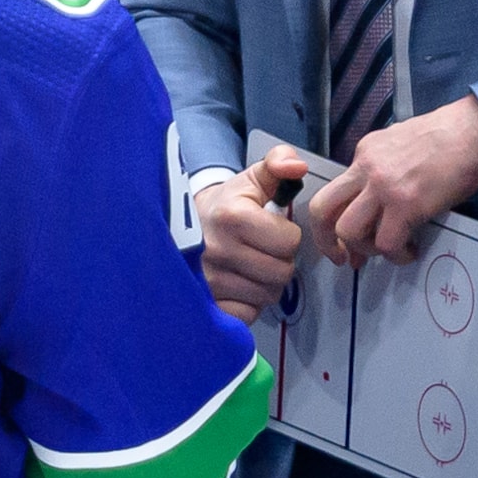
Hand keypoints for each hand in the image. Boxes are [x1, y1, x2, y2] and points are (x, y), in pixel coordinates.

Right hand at [196, 146, 307, 322]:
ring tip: (249, 267)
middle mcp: (217, 250)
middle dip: (279, 262)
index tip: (270, 231)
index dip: (286, 236)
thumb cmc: (224, 206)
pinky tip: (238, 285)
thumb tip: (297, 166)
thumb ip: (279, 163)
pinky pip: (247, 314)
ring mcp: (209, 281)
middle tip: (262, 251)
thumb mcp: (251, 179)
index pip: (289, 242)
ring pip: (267, 295)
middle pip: (282, 272)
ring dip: (265, 284)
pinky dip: (248, 304)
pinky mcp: (205, 304)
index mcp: (232, 218)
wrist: (180, 228)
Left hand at [307, 96, 477, 269]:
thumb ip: (383, 167)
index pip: (334, 192)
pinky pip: (387, 242)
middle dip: (327, 241)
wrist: (475, 131)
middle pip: (322, 210)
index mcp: (364, 153)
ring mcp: (383, 187)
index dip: (335, 221)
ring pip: (348, 231)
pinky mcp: (406, 204)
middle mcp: (365, 168)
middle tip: (345, 258)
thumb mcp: (401, 143)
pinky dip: (397, 255)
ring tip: (389, 249)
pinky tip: (411, 250)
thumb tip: (380, 200)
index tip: (346, 241)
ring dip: (365, 249)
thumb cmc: (449, 136)